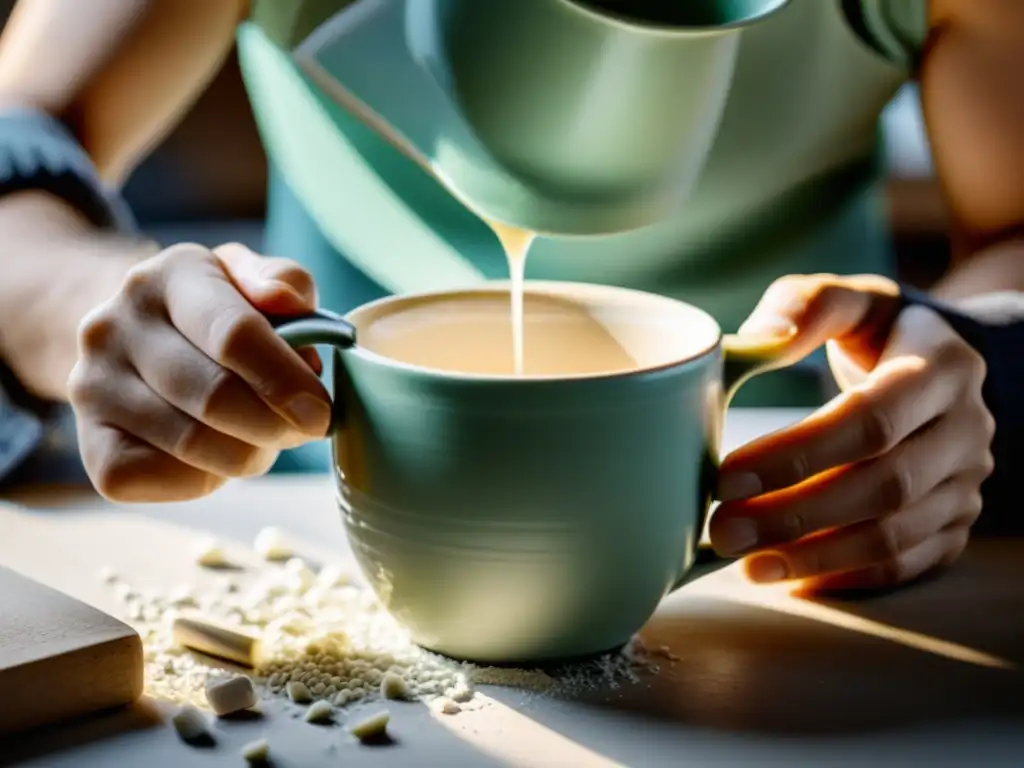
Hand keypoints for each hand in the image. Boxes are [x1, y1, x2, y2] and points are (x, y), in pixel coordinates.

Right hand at [68, 243, 331, 502]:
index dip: (285, 381)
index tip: (320, 413)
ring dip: (247, 454)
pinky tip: (216, 455)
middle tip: (302, 430)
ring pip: (192, 444)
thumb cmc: (215, 314)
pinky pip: (162, 477)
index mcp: (169, 276)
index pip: (233, 333)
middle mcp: (115, 325)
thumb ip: (284, 282)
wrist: (134, 342)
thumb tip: (291, 302)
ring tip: (261, 438)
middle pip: (214, 396)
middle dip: (274, 425)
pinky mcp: (91, 445)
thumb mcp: (251, 281)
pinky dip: (206, 479)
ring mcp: (92, 386)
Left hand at [708, 274, 994, 591]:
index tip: (726, 477)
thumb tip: (758, 338)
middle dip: (796, 516)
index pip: (869, 419)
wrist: (935, 364)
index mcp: (943, 366)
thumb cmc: (873, 331)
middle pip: (883, 486)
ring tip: (744, 563)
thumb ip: (804, 305)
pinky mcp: (955, 523)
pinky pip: (905, 564)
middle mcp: (967, 429)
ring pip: (895, 535)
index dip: (797, 454)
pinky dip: (845, 576)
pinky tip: (788, 577)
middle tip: (723, 531)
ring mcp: (967, 483)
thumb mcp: (846, 300)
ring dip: (814, 556)